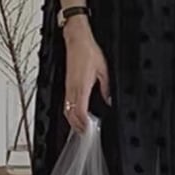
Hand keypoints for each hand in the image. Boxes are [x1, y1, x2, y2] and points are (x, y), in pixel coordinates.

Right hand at [63, 18, 110, 133]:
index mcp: (81, 87)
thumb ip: (106, 87)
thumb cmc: (88, 52)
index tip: (90, 131)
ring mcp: (68, 87)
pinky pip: (66, 102)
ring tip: (81, 128)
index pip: (80, 112)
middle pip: (71, 114)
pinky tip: (76, 114)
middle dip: (78, 127)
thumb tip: (109, 99)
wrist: (77, 40)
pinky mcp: (67, 84)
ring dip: (73, 121)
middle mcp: (72, 89)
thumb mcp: (104, 70)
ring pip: (66, 110)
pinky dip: (70, 112)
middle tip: (86, 134)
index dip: (84, 125)